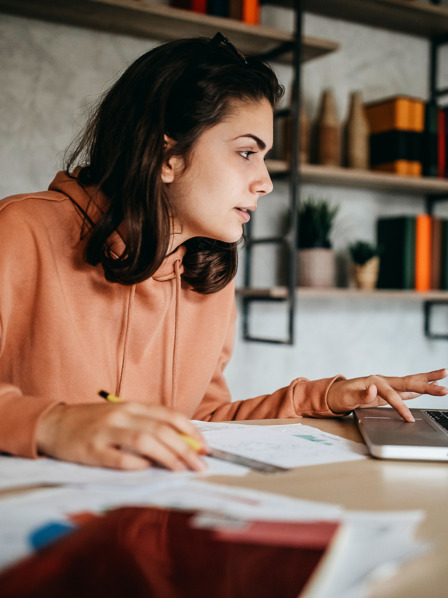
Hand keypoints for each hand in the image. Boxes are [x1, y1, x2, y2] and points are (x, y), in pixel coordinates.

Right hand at [36, 402, 207, 470]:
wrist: (54, 423)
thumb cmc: (94, 422)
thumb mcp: (123, 416)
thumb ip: (147, 425)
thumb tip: (181, 443)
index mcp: (132, 406)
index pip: (169, 415)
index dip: (190, 431)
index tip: (205, 447)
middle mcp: (121, 415)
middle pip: (160, 429)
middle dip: (185, 448)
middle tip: (200, 465)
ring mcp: (105, 432)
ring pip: (143, 441)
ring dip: (166, 456)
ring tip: (181, 470)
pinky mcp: (90, 450)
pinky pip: (116, 457)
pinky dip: (135, 464)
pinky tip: (147, 469)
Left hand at [327, 368, 447, 422]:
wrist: (335, 394)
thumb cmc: (339, 396)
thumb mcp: (346, 398)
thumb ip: (360, 395)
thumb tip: (372, 389)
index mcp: (374, 381)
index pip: (392, 396)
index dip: (400, 408)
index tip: (409, 419)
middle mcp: (383, 380)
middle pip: (408, 382)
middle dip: (426, 385)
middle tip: (443, 387)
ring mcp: (386, 384)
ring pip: (410, 382)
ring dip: (427, 380)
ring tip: (444, 375)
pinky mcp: (388, 391)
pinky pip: (407, 389)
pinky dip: (419, 387)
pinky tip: (429, 384)